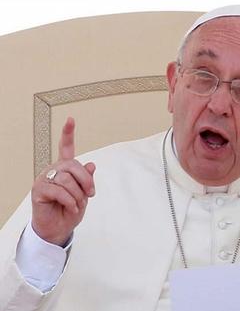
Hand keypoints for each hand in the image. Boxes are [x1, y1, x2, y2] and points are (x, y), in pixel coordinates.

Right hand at [31, 117, 95, 245]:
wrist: (59, 228)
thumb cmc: (70, 210)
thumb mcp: (84, 194)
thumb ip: (86, 179)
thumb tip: (91, 164)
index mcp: (65, 169)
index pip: (66, 148)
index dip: (68, 134)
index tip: (71, 119)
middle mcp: (53, 170)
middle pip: (73, 165)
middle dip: (86, 180)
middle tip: (91, 194)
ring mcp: (44, 179)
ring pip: (67, 179)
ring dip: (78, 195)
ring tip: (78, 204)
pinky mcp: (39, 190)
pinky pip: (59, 191)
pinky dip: (70, 201)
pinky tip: (71, 207)